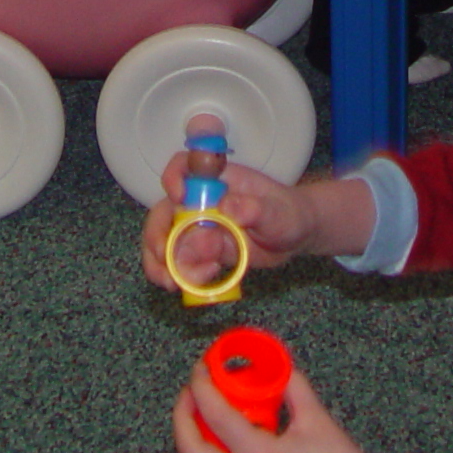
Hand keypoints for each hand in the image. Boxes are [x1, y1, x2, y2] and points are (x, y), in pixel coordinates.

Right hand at [142, 155, 337, 290]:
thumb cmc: (287, 213)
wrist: (293, 238)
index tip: (179, 197)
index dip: (173, 178)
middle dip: (158, 237)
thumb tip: (227, 208)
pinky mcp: (200, 253)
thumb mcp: (277, 211)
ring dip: (163, 265)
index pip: (183, 167)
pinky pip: (178, 265)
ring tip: (177, 283)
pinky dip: (178, 277)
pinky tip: (196, 284)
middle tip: (166, 259)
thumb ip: (254, 208)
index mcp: (216, 180)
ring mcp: (197, 228)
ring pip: (164, 242)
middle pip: (163, 212)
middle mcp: (199, 202)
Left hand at [174, 365, 438, 452]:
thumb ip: (290, 385)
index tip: (202, 367)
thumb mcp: (316, 417)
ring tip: (198, 414)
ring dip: (189, 440)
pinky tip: (222, 438)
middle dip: (181, 417)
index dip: (202, 385)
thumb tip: (273, 364)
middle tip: (190, 391)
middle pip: (190, 452)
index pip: (215, 416)